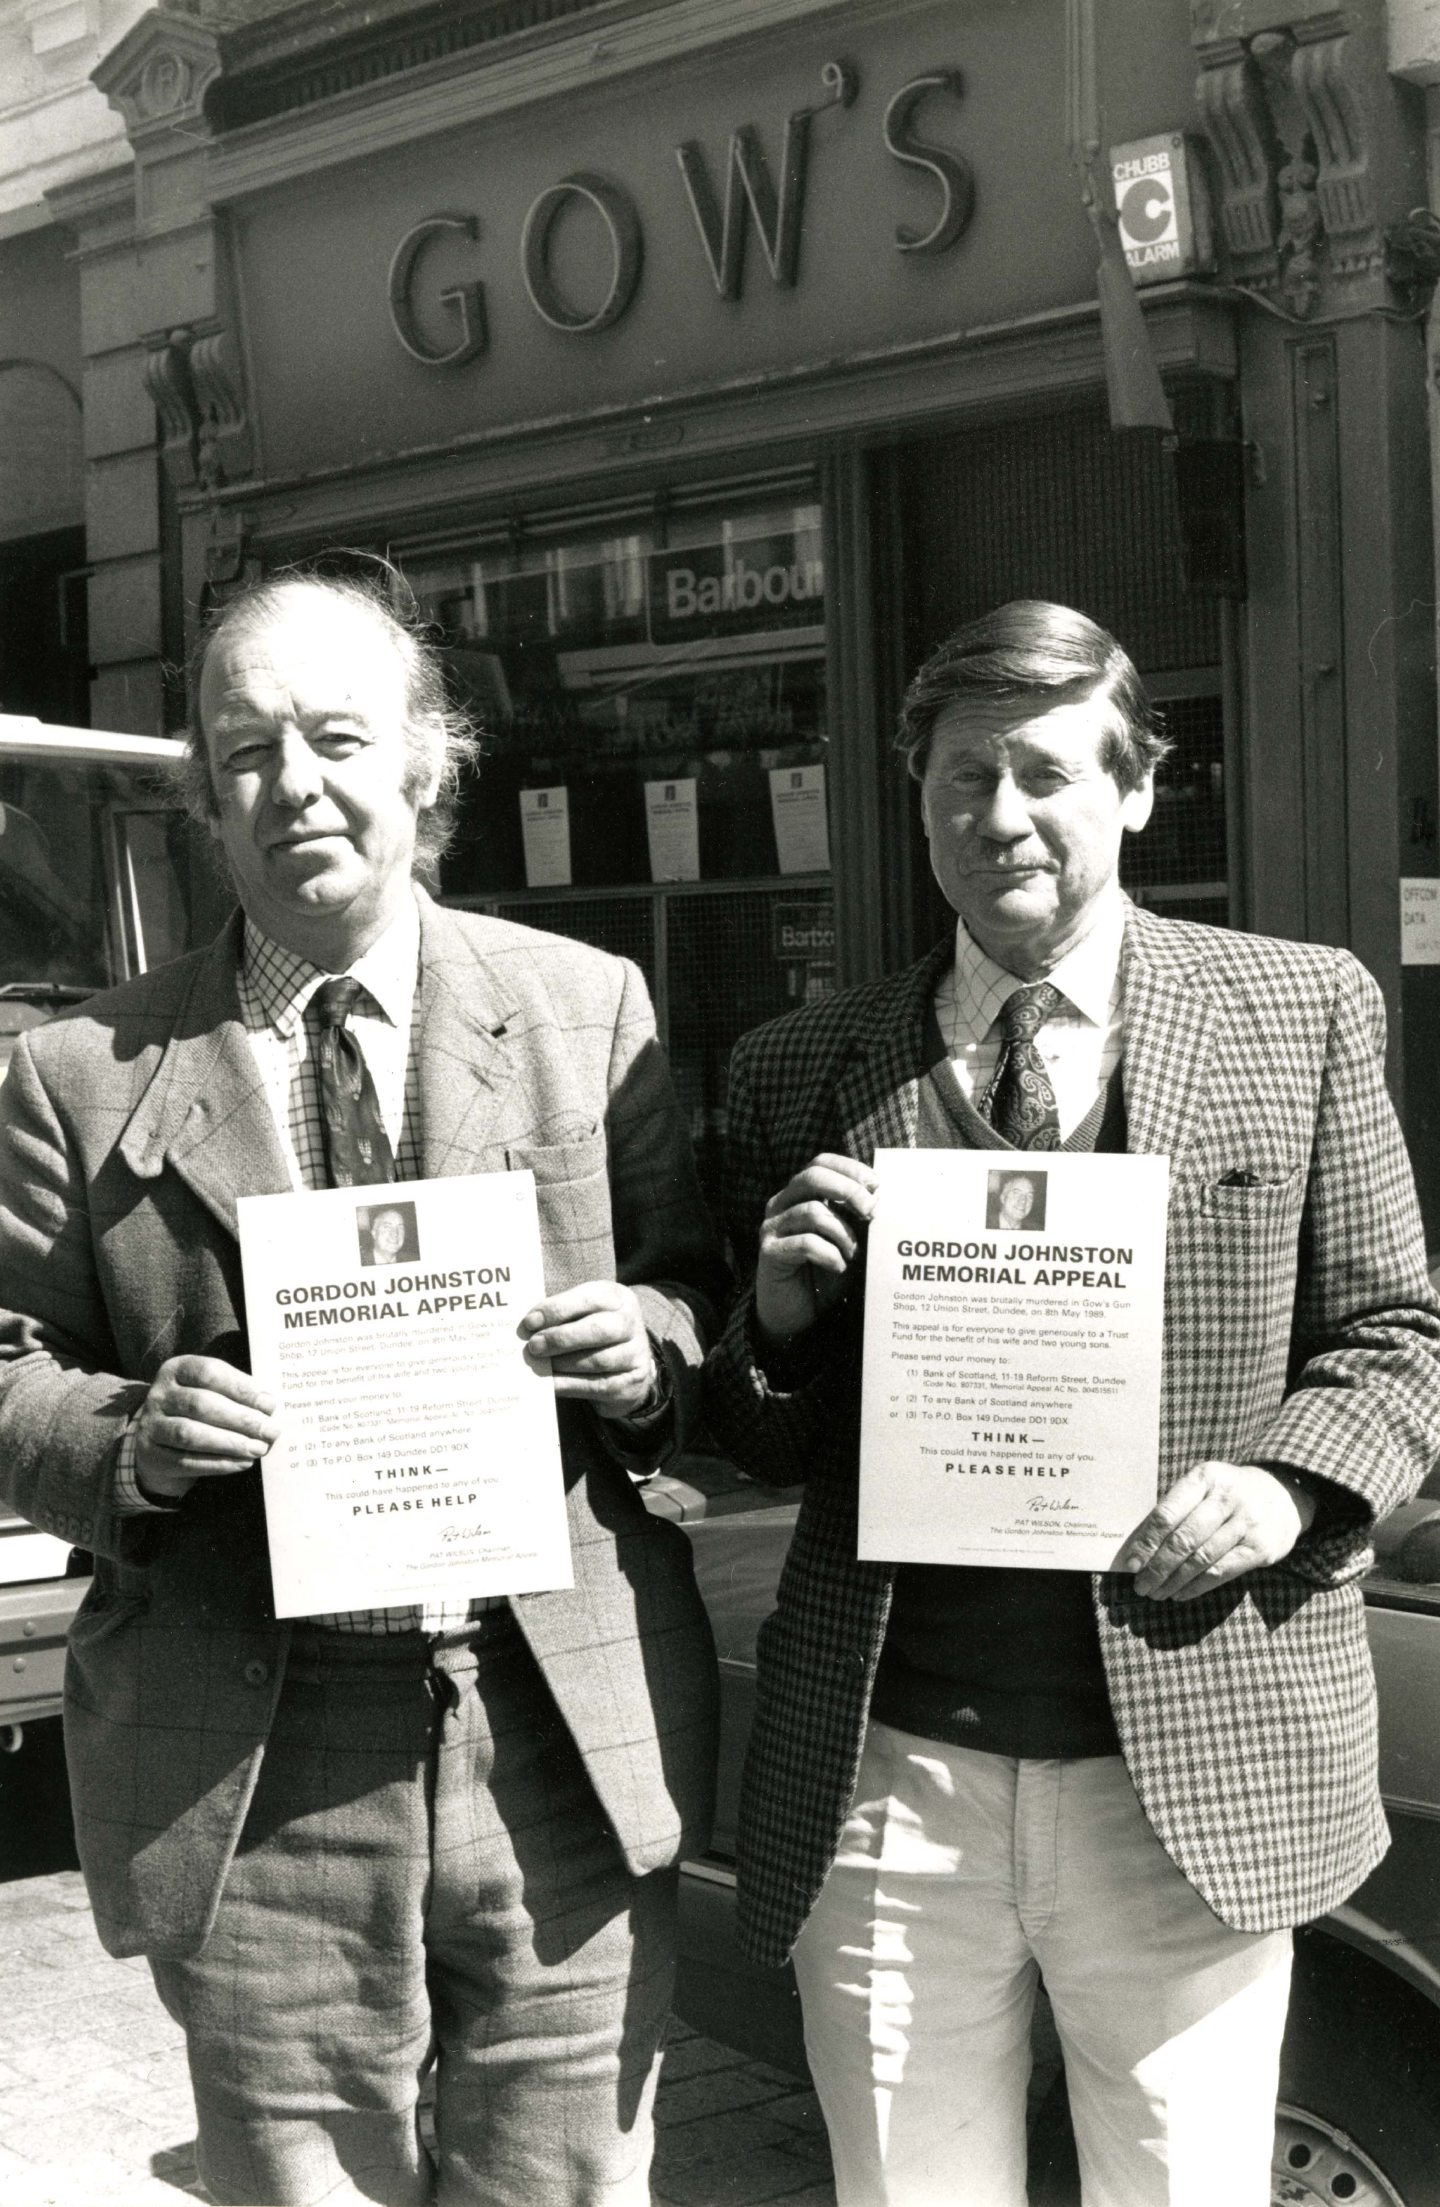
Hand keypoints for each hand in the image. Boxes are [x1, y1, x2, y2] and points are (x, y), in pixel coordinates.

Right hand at [134, 1355, 279, 1501]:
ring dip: (230, 1443)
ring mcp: (150, 1425)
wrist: (158, 1439)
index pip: (209, 1373)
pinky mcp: (152, 1454)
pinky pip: (186, 1461)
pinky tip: (242, 1463)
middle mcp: (159, 1394)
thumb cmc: (197, 1410)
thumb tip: (269, 1407)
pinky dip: (218, 1463)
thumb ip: (237, 1394)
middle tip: (270, 1431)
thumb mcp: (210, 1391)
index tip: (269, 1404)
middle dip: (241, 1419)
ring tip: (258, 1448)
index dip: (241, 1388)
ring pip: (191, 1434)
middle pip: (201, 1404)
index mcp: (177, 1369)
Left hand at [518, 1281, 658, 1419]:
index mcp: (618, 1298)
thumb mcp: (584, 1312)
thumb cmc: (594, 1330)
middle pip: (598, 1330)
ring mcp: (635, 1354)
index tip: (530, 1322)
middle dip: (561, 1338)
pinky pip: (597, 1385)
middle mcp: (631, 1323)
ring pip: (598, 1360)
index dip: (558, 1309)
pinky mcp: (631, 1382)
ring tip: (541, 1364)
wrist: (628, 1363)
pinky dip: (569, 1384)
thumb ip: (561, 1314)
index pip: (590, 1299)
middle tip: (534, 1346)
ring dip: (564, 1363)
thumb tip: (527, 1327)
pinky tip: (550, 1383)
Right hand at [755, 1153, 877, 1343]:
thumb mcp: (848, 1240)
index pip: (821, 1163)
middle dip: (848, 1190)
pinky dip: (830, 1255)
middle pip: (812, 1176)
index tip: (877, 1185)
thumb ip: (858, 1218)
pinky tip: (838, 1267)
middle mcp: (781, 1204)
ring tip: (854, 1254)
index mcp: (800, 1194)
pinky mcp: (769, 1251)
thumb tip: (886, 1200)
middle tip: (872, 1211)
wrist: (797, 1316)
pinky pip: (805, 1243)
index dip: (849, 1168)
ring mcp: (772, 1227)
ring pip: (812, 1212)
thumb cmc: (825, 1274)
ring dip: (843, 1234)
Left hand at [1114, 1461, 1316, 1600]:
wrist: (1284, 1495)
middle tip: (1140, 1585)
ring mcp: (1247, 1523)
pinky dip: (1197, 1586)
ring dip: (1174, 1580)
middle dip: (1157, 1567)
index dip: (1146, 1542)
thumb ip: (1176, 1508)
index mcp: (1206, 1477)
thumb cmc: (1229, 1493)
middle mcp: (1227, 1498)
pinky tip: (1180, 1593)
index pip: (1168, 1514)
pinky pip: (1222, 1572)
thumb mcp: (1205, 1486)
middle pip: (1184, 1539)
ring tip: (1156, 1592)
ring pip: (1201, 1559)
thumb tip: (1138, 1545)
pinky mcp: (1261, 1548)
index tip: (1131, 1564)